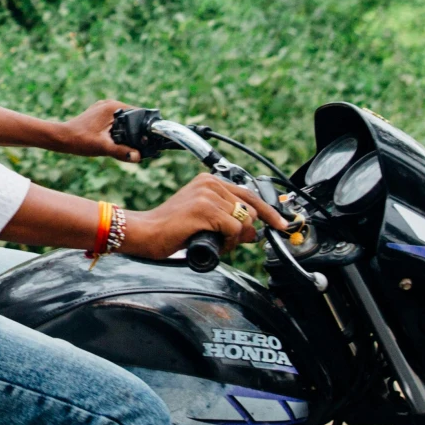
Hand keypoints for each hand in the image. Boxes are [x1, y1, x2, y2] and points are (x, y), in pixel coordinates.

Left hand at [54, 99, 140, 161]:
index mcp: (114, 107)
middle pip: (133, 117)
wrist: (61, 138)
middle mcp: (110, 104)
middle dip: (138, 130)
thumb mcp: (103, 147)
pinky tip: (120, 141)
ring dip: (130, 131)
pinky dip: (120, 130)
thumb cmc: (80, 141)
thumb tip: (138, 157)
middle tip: (144, 146)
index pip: (139, 114)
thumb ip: (121, 151)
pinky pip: (116, 121)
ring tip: (134, 146)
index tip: (151, 139)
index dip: (146, 127)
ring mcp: (103, 108)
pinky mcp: (99, 114)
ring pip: (124, 119)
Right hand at [124, 171, 287, 260]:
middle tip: (230, 242)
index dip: (268, 211)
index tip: (280, 224)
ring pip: (243, 221)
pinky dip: (228, 242)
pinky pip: (233, 229)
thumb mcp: (205, 220)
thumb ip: (229, 220)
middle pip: (250, 209)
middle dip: (247, 230)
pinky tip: (213, 244)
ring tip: (216, 243)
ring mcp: (207, 195)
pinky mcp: (204, 210)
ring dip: (235, 239)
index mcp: (209, 181)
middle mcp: (210, 183)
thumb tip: (255, 231)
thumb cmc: (171, 229)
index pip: (249, 194)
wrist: (145, 233)